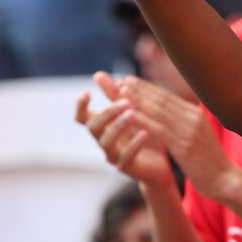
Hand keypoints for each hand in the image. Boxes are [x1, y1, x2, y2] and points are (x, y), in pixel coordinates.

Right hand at [75, 71, 173, 187]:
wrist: (161, 165)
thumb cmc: (146, 135)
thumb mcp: (134, 112)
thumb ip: (117, 95)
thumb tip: (99, 74)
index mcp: (104, 127)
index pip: (82, 118)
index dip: (80, 106)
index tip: (86, 92)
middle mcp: (104, 141)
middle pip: (93, 127)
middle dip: (107, 112)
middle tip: (125, 102)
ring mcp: (113, 156)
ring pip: (106, 142)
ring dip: (118, 125)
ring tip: (132, 114)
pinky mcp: (126, 167)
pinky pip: (125, 157)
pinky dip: (134, 144)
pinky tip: (144, 133)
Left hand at [117, 76, 241, 202]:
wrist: (224, 178)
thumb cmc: (209, 160)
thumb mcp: (200, 135)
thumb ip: (186, 122)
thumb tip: (172, 113)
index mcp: (196, 114)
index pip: (168, 97)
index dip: (148, 88)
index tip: (131, 81)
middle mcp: (193, 117)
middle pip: (162, 100)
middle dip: (141, 89)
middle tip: (121, 80)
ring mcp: (189, 130)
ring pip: (159, 111)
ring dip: (138, 100)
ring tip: (120, 91)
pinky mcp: (184, 145)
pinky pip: (159, 129)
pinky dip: (144, 120)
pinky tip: (129, 115)